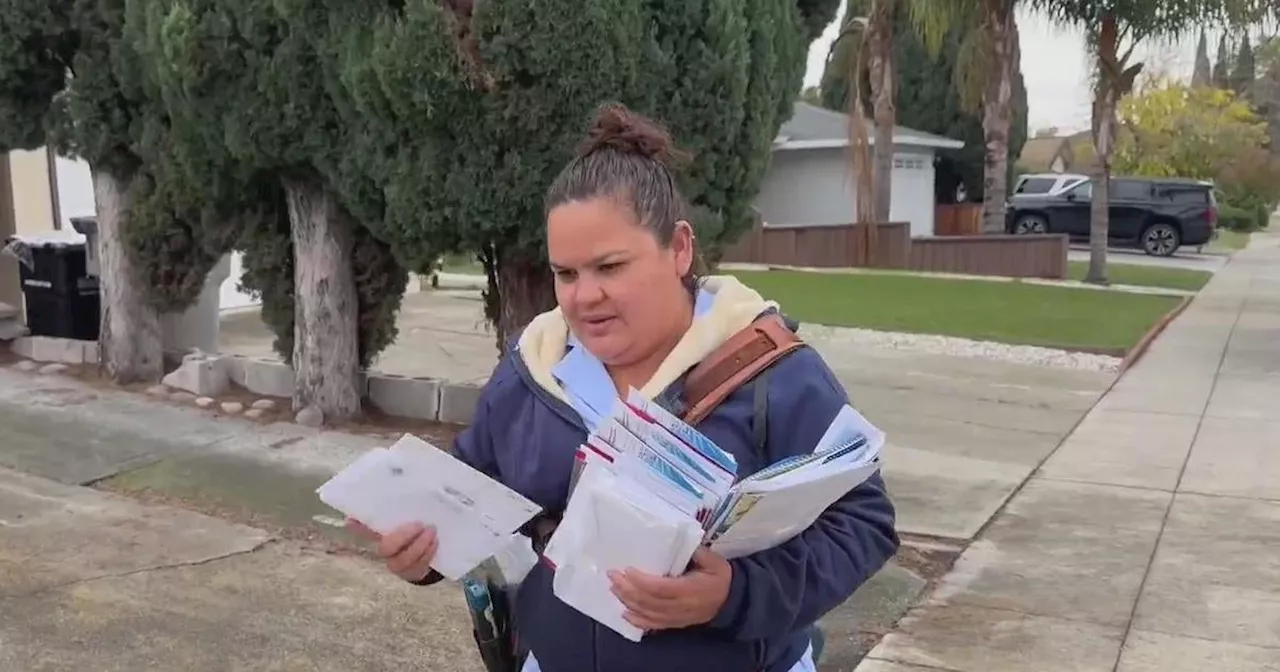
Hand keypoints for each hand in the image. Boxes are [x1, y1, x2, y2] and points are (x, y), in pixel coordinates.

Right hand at [346, 519, 437, 582]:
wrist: (427, 554)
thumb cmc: (413, 531)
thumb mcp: (407, 519)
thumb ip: (398, 510)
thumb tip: (379, 499)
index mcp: (380, 534)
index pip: (363, 530)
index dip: (357, 526)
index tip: (352, 520)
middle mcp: (384, 551)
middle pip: (386, 548)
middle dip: (403, 537)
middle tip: (419, 524)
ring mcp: (397, 564)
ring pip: (403, 560)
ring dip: (419, 546)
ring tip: (431, 531)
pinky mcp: (412, 572)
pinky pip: (418, 566)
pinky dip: (428, 553)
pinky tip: (434, 542)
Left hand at [608, 547, 732, 631]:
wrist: (731, 601)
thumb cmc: (720, 578)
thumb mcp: (715, 561)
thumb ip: (700, 553)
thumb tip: (684, 540)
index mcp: (689, 590)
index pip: (661, 588)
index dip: (641, 581)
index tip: (627, 570)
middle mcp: (680, 606)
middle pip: (649, 602)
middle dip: (627, 589)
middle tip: (612, 576)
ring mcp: (676, 617)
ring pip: (647, 613)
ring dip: (628, 602)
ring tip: (613, 588)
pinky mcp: (674, 623)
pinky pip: (653, 624)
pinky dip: (637, 620)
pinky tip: (624, 613)